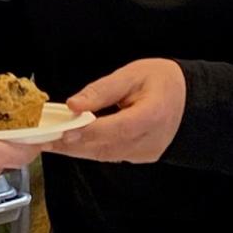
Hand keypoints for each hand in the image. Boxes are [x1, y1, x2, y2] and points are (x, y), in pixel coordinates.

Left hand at [47, 59, 186, 163]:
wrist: (190, 101)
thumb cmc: (161, 80)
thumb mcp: (132, 74)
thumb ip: (102, 90)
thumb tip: (73, 104)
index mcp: (152, 115)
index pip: (116, 128)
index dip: (88, 132)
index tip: (62, 132)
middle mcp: (149, 141)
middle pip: (105, 147)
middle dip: (71, 145)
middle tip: (42, 141)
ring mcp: (145, 153)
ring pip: (105, 155)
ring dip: (77, 149)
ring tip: (49, 142)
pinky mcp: (141, 157)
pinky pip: (111, 155)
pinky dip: (91, 149)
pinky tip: (72, 142)